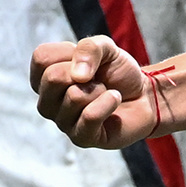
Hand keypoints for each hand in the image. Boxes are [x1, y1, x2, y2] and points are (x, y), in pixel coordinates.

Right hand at [33, 33, 165, 148]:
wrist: (143, 96)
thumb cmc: (118, 72)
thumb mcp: (106, 47)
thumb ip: (89, 48)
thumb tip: (78, 76)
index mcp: (43, 78)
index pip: (42, 58)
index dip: (70, 52)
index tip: (86, 60)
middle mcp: (47, 102)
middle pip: (52, 77)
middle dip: (86, 72)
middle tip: (96, 79)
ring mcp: (62, 122)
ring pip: (75, 96)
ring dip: (100, 89)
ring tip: (105, 92)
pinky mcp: (81, 138)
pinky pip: (90, 116)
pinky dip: (109, 102)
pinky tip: (114, 100)